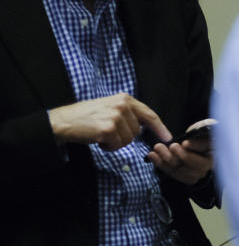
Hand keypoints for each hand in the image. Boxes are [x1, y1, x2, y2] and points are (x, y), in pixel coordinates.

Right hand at [48, 93, 170, 150]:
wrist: (63, 121)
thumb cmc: (86, 116)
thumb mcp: (110, 107)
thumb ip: (127, 113)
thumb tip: (144, 127)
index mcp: (124, 99)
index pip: (149, 114)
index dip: (160, 127)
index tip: (168, 137)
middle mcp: (122, 105)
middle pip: (137, 131)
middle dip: (124, 137)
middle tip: (107, 132)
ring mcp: (115, 117)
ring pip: (128, 140)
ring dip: (115, 142)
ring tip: (101, 134)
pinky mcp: (108, 129)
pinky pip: (117, 145)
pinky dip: (108, 147)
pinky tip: (98, 139)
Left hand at [146, 119, 215, 184]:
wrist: (192, 142)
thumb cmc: (200, 133)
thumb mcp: (202, 128)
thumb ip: (200, 132)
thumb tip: (189, 143)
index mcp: (217, 149)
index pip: (208, 149)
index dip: (197, 147)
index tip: (185, 143)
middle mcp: (209, 165)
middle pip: (197, 166)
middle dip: (182, 156)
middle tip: (172, 146)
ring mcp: (198, 173)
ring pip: (183, 172)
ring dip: (168, 160)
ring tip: (157, 148)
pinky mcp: (185, 177)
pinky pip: (173, 174)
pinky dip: (161, 165)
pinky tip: (152, 156)